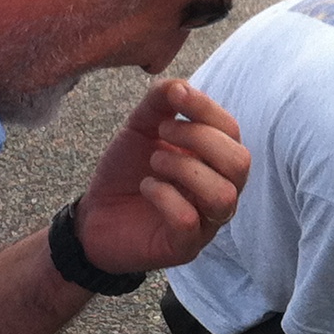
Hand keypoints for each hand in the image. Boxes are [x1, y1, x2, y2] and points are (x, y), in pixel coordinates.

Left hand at [75, 78, 250, 274]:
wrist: (94, 215)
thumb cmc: (126, 172)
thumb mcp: (140, 128)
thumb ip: (160, 103)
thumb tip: (181, 86)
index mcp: (214, 160)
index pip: (232, 132)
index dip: (207, 109)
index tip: (176, 98)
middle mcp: (219, 190)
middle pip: (239, 162)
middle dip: (199, 139)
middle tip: (162, 132)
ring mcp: (206, 221)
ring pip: (224, 195)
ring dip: (184, 169)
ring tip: (155, 163)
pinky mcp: (184, 246)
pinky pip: (189, 221)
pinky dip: (165, 197)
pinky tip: (147, 187)